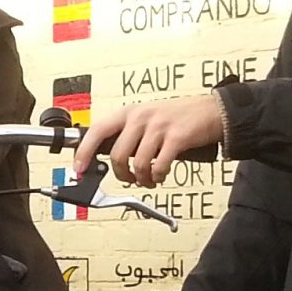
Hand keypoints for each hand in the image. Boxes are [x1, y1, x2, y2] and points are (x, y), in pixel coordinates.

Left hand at [75, 94, 225, 186]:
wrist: (212, 110)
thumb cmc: (178, 116)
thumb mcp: (147, 117)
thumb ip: (128, 133)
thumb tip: (108, 154)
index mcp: (130, 112)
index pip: (97, 130)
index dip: (84, 151)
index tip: (79, 167)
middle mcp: (141, 117)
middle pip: (117, 154)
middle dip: (120, 173)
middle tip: (128, 178)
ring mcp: (159, 127)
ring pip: (137, 163)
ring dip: (141, 178)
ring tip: (148, 180)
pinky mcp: (177, 137)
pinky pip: (159, 166)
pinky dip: (157, 176)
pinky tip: (160, 175)